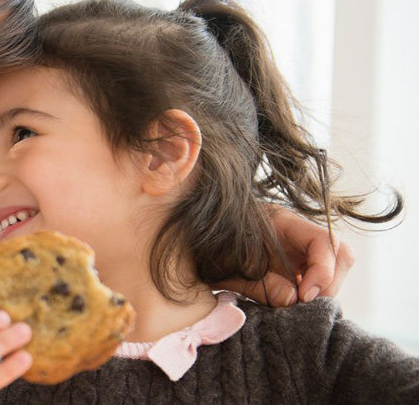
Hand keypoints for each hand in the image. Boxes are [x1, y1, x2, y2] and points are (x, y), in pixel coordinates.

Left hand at [213, 205, 353, 306]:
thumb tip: (295, 300)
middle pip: (339, 253)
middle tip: (305, 305)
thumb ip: (261, 285)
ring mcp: (298, 249)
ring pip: (334, 267)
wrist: (190, 247)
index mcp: (281, 222)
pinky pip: (318, 278)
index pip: (323, 241)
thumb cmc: (206, 251)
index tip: (305, 297)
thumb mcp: (229, 269)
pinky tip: (294, 304)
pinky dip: (313, 294)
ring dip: (323, 290)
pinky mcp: (296, 265)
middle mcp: (296, 233)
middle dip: (329, 282)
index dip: (323, 270)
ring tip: (299, 306)